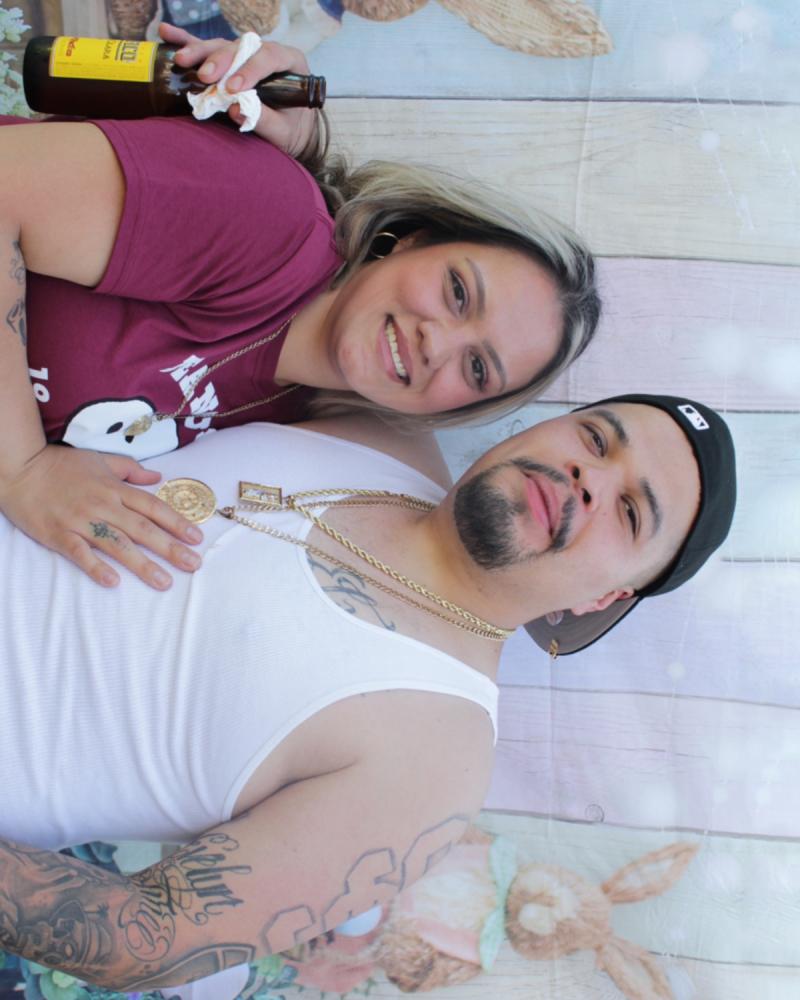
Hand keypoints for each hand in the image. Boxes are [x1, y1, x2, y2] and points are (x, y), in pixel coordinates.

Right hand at [0, 444, 202, 588]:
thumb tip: (156, 477)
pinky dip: (96, 567)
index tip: (197, 538)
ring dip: (142, 564)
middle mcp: (102, 505)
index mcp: (114, 488)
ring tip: (164, 582)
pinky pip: (80, 554)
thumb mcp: (99, 460)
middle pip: (142, 529)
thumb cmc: (59, 464)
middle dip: (170, 548)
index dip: (177, 522)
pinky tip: (113, 582)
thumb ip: (130, 469)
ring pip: (117, 545)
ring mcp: (80, 521)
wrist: (18, 468)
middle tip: (193, 565)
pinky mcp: (58, 535)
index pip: (153, 507)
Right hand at [159, 22, 319, 159]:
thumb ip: (264, 120)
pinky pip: (206, 48)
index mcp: (289, 62)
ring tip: (182, 61)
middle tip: (206, 77)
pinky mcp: (227, 62)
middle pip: (241, 47)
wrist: (291, 130)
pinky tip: (166, 33)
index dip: (250, 69)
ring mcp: (244, 54)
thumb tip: (235, 110)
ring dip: (200, 52)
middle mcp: (266, 52)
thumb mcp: (284, 131)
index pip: (269, 57)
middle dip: (221, 60)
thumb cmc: (291, 129)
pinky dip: (186, 41)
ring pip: (221, 45)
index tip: (233, 87)